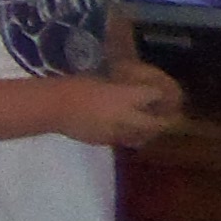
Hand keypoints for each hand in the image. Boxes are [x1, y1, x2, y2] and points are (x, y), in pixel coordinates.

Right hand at [62, 64, 181, 149]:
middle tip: (167, 115)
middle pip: (157, 123)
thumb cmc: (75, 85)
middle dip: (165, 120)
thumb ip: (120, 87)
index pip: (156, 96)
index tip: (164, 92)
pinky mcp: (104, 141)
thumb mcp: (102, 79)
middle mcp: (127, 117)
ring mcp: (117, 132)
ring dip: (149, 131)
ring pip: (143, 136)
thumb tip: (129, 87)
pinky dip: (129, 135)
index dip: (162, 94)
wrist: (53, 107)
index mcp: (126, 97)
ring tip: (148, 124)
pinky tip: (123, 128)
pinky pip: (124, 140)